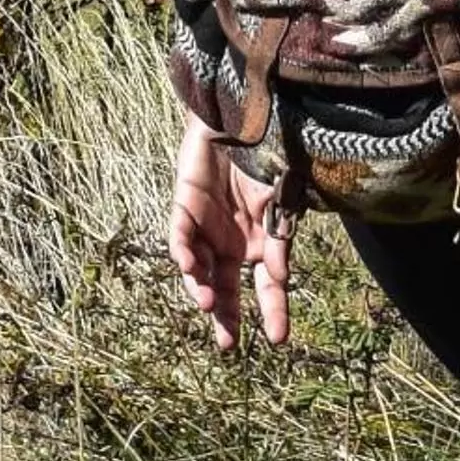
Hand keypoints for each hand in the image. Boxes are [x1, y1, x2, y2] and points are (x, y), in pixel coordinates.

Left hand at [167, 114, 292, 348]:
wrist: (241, 118)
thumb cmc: (265, 160)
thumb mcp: (279, 204)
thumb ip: (277, 240)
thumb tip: (280, 278)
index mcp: (258, 245)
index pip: (265, 288)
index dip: (272, 312)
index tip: (279, 340)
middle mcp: (230, 243)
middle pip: (224, 288)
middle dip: (225, 316)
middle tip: (227, 343)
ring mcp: (205, 228)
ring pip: (198, 269)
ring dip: (201, 288)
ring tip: (208, 305)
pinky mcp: (184, 207)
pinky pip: (180, 236)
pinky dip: (182, 253)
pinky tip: (188, 266)